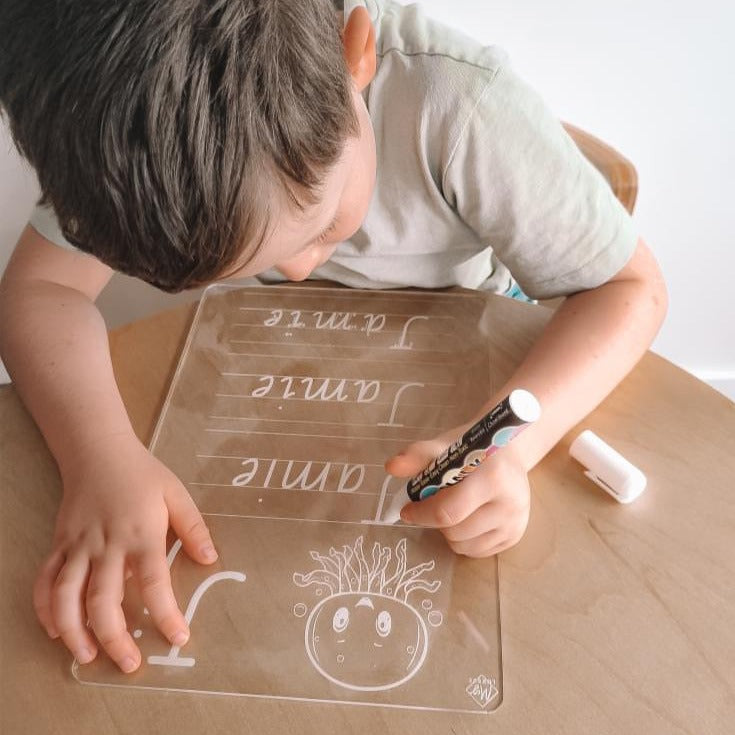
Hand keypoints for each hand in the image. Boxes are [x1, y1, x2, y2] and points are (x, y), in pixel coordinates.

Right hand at [33, 432, 217, 672]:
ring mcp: (78, 546)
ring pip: (66, 596)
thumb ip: (194, 527)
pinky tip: (56, 630)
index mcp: (141, 534)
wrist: (99, 451)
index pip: (154, 583)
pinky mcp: (59, 544)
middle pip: (104, 600)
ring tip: (86, 656)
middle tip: (129, 663)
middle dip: (115, 637)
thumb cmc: (142, 475)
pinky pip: (45, 580)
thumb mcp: (177, 494)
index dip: (166, 614)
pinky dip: (45, 609)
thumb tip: (210, 559)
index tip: (177, 638)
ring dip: (74, 631)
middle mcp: (107, 545)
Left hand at [385, 428, 530, 556]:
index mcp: (491, 478)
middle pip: (455, 532)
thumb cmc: (473, 450)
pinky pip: (477, 552)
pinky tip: (466, 518)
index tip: (407, 510)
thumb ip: (417, 456)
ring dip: (448, 532)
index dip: (421, 513)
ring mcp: (515, 523)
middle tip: (432, 504)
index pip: (448, 511)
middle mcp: (509, 504)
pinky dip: (464, 540)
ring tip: (452, 510)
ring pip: (464, 546)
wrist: (508, 452)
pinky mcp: (515, 535)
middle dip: (435, 521)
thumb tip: (391, 467)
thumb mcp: (445, 446)